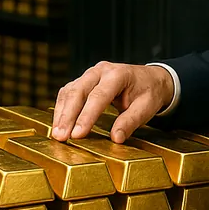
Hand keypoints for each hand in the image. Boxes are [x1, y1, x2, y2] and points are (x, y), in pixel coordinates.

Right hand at [51, 62, 174, 142]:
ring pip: (69, 91)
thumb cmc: (148, 92)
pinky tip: (59, 123)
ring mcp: (90, 74)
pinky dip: (62, 108)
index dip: (86, 116)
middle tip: (61, 137)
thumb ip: (130, 122)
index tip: (78, 134)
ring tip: (57, 134)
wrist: (150, 78)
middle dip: (68, 116)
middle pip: (78, 92)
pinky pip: (68, 92)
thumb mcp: (146, 108)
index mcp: (118, 75)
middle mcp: (100, 71)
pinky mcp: (84, 81)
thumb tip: (116, 138)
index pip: (98, 96)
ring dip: (62, 113)